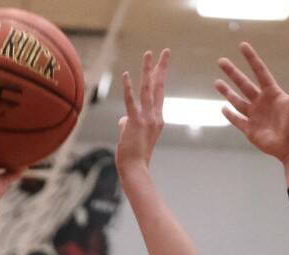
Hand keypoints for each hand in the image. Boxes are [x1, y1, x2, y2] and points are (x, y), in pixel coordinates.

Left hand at [116, 49, 168, 173]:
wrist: (135, 170)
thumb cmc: (133, 156)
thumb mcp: (132, 136)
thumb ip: (128, 124)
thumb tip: (123, 119)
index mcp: (157, 119)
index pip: (159, 93)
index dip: (160, 76)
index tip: (161, 62)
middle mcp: (155, 116)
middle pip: (158, 86)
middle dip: (162, 67)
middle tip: (165, 51)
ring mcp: (147, 119)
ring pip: (148, 90)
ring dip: (148, 70)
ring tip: (148, 54)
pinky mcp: (135, 123)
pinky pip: (131, 102)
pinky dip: (129, 88)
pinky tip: (127, 75)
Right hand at [215, 43, 288, 165]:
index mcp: (272, 93)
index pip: (259, 72)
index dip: (251, 58)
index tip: (242, 45)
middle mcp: (262, 102)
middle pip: (244, 84)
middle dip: (232, 72)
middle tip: (221, 61)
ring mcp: (255, 116)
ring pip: (238, 101)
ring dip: (227, 92)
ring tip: (216, 82)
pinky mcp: (250, 131)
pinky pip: (238, 121)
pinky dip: (230, 115)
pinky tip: (223, 108)